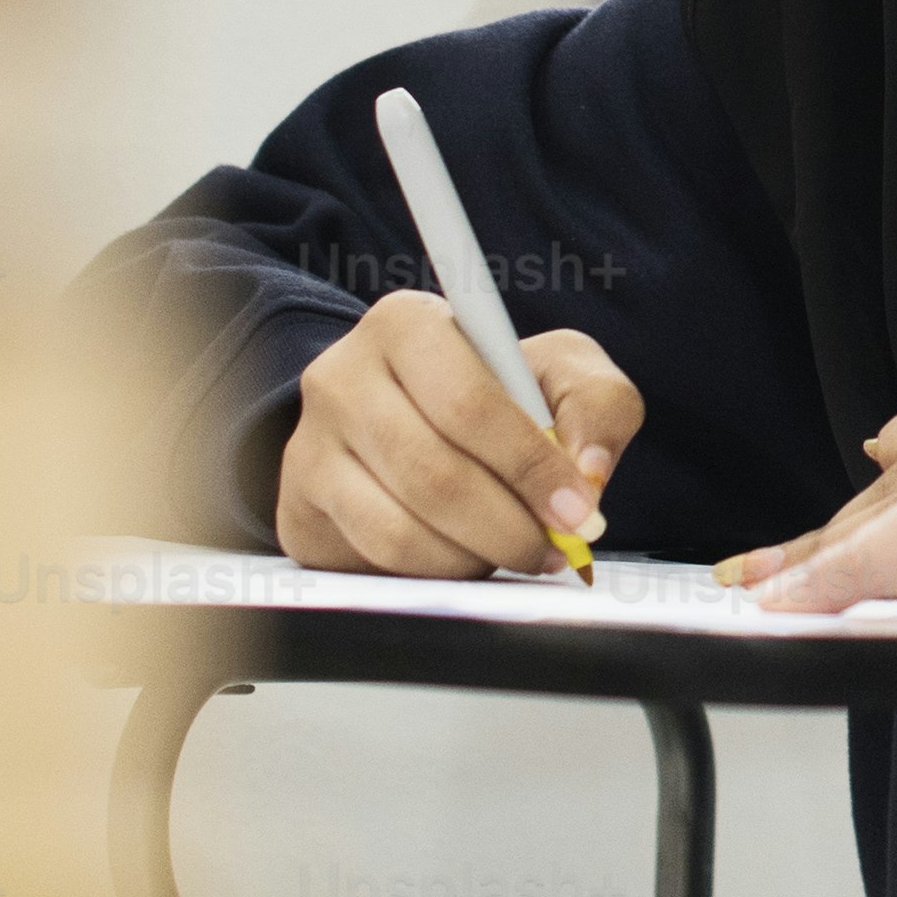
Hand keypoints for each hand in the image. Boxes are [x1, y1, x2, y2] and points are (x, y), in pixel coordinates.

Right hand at [274, 287, 640, 576]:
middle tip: (556, 548)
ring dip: (476, 557)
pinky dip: (435, 573)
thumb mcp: (562, 373)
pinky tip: (465, 555)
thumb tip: (589, 472)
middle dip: (511, 527)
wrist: (420, 418)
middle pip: (434, 475)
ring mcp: (308, 446)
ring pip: (400, 531)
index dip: (530, 466)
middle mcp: (340, 377)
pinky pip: (374, 562)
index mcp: (405, 324)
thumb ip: (598, 405)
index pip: (469, 405)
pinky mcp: (298, 510)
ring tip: (514, 550)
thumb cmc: (499, 390)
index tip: (578, 509)